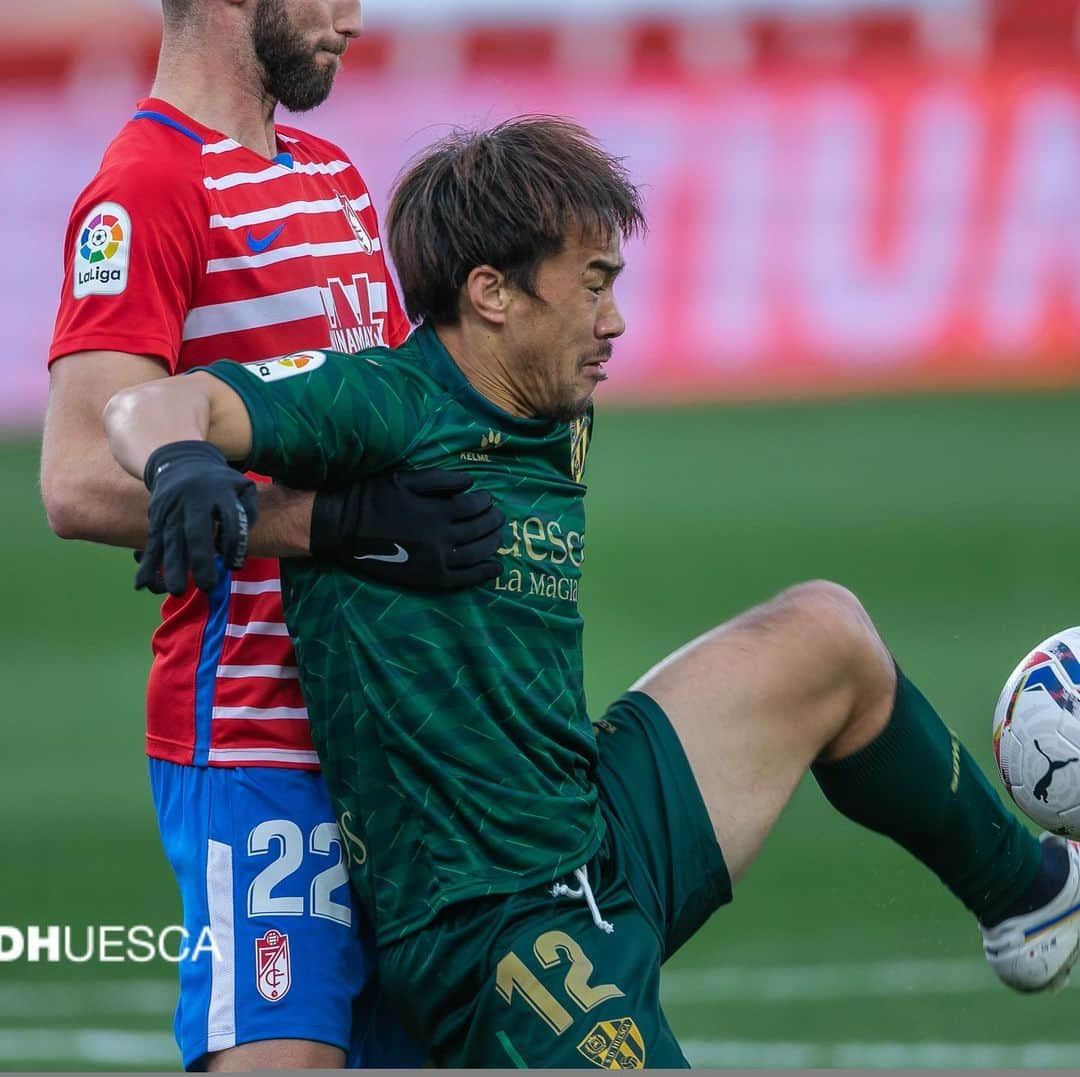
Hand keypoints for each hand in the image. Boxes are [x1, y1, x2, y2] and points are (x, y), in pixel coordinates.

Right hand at [136, 440, 257, 594]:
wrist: (180, 461)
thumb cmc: (219, 482)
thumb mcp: (241, 485)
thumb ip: (248, 509)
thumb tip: (243, 539)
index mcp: (219, 493)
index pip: (230, 521)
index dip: (234, 545)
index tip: (234, 566)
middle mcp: (193, 503)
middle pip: (196, 533)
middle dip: (200, 560)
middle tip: (207, 586)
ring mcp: (172, 511)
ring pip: (171, 542)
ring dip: (172, 568)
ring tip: (176, 591)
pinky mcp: (157, 520)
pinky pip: (152, 544)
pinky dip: (147, 565)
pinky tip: (143, 585)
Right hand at [310, 469, 505, 590]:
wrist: (343, 530)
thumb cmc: (372, 499)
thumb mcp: (403, 479)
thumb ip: (439, 480)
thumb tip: (471, 481)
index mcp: (435, 512)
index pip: (473, 507)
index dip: (485, 502)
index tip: (488, 498)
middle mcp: (440, 539)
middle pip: (478, 531)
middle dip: (493, 522)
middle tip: (499, 517)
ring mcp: (435, 561)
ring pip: (476, 554)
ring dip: (493, 545)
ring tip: (499, 538)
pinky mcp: (428, 579)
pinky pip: (463, 579)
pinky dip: (483, 574)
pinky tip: (495, 568)